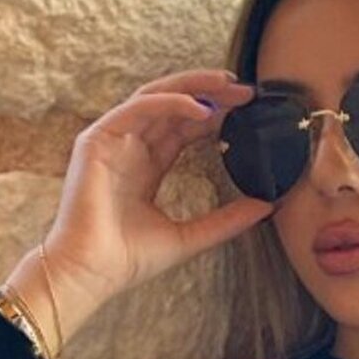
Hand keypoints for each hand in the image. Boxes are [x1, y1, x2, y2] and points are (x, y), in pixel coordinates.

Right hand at [40, 67, 276, 311]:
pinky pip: (137, 109)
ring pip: (156, 97)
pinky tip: (200, 108)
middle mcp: (130, 147)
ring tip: (227, 85)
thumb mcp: (189, 236)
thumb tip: (266, 206)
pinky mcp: (97, 140)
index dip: (216, 116)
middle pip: (174, 106)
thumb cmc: (129, 260)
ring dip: (193, 87)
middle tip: (246, 91)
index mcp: (147, 166)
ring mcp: (113, 141)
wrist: (92, 273)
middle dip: (210, 94)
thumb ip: (226, 221)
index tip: (248, 111)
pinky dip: (169, 103)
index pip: (184, 128)